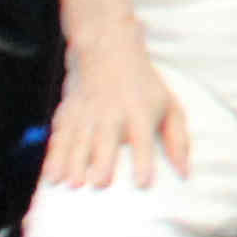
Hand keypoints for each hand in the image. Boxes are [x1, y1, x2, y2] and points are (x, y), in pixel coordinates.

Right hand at [42, 45, 188, 190]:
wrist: (108, 52)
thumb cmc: (144, 87)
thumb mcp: (169, 106)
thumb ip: (178, 141)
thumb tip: (184, 173)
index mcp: (140, 114)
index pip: (143, 140)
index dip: (143, 161)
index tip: (142, 183)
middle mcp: (112, 115)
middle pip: (106, 141)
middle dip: (103, 162)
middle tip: (100, 184)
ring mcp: (87, 115)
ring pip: (79, 142)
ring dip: (75, 164)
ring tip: (74, 184)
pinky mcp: (68, 115)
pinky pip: (59, 138)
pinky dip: (54, 157)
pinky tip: (51, 176)